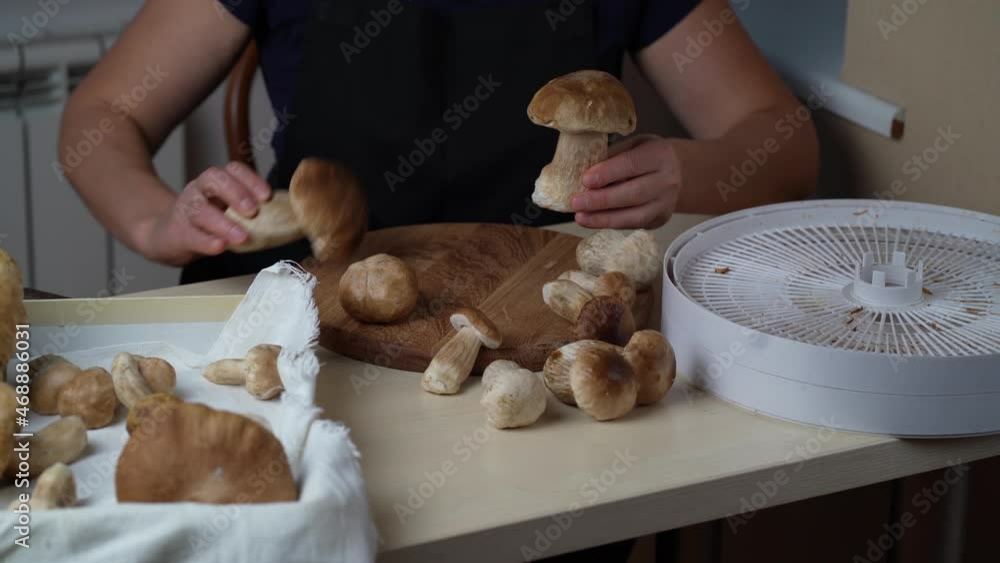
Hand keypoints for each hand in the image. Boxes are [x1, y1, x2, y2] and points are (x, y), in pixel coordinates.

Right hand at [136, 162, 271, 265]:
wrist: (169, 237)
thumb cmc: (208, 223)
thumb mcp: (229, 211)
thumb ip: (252, 212)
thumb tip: (289, 218)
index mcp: (217, 182)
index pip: (233, 170)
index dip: (250, 179)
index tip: (267, 195)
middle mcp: (200, 190)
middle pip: (213, 180)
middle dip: (236, 193)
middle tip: (253, 212)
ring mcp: (186, 209)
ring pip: (200, 209)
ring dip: (223, 223)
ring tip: (241, 236)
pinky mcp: (177, 232)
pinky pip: (191, 234)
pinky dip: (206, 241)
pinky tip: (219, 246)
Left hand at [571, 135, 682, 228]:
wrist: (676, 171)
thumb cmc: (646, 156)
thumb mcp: (632, 145)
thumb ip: (612, 156)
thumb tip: (581, 171)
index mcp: (659, 154)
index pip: (632, 164)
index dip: (607, 173)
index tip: (585, 180)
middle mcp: (668, 179)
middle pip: (633, 193)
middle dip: (601, 200)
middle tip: (576, 202)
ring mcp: (667, 202)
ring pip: (635, 215)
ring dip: (604, 218)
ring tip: (581, 217)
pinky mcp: (661, 218)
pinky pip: (635, 224)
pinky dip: (612, 224)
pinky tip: (593, 221)